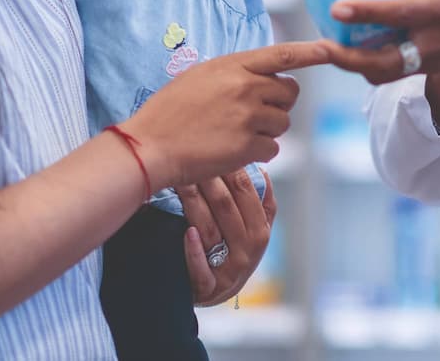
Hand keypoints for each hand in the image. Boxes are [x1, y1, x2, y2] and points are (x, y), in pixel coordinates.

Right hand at [125, 41, 329, 188]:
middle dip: (280, 103)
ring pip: (283, 122)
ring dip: (267, 129)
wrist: (150, 145)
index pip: (281, 54)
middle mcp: (245, 87)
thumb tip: (259, 77)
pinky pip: (272, 148)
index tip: (330, 49)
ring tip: (236, 132)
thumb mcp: (199, 77)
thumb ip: (233, 74)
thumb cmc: (169, 111)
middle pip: (289, 92)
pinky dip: (259, 151)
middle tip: (256, 112)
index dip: (310, 52)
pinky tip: (234, 149)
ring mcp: (248, 116)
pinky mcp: (248, 145)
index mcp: (233, 65)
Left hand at [179, 168, 276, 305]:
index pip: (247, 191)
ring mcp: (231, 270)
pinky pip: (202, 267)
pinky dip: (194, 251)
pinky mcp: (210, 287)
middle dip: (207, 179)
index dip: (229, 167)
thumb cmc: (229, 251)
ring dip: (193, 203)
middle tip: (187, 159)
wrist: (210, 291)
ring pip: (210, 229)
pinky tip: (187, 233)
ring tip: (178, 182)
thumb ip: (260, 203)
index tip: (210, 147)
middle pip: (227, 206)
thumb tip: (261, 169)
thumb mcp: (251, 229)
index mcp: (261, 231)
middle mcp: (250, 250)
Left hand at [326, 0, 439, 85]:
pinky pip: (391, 71)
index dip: (368, 12)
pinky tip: (350, 44)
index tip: (338, 6)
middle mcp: (435, 42)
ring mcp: (431, 61)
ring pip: (382, 73)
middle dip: (345, 58)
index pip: (401, 14)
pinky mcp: (428, 69)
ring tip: (326, 45)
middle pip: (382, 63)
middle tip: (318, 43)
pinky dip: (367, 63)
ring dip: (352, 63)